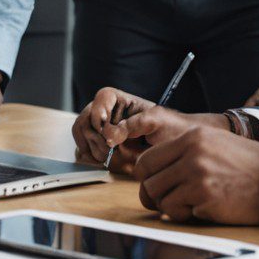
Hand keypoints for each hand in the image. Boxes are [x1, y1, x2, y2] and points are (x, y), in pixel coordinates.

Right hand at [72, 90, 225, 173]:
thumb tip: (110, 137)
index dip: (99, 111)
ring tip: (109, 157)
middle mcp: (107, 113)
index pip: (102, 97)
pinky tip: (103, 161)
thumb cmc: (171, 129)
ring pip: (81, 134)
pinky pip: (82, 149)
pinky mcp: (99, 146)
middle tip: (110, 149)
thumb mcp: (157, 121)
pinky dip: (89, 156)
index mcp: (120, 101)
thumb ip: (133, 125)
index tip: (105, 127)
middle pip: (86, 118)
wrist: (178, 148)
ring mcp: (101, 131)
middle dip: (96, 136)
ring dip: (93, 147)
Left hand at [126, 109, 258, 224]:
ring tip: (192, 205)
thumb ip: (184, 152)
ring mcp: (198, 175)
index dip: (147, 177)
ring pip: (160, 199)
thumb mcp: (215, 143)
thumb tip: (152, 173)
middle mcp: (191, 154)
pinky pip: (178, 213)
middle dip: (155, 196)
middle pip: (148, 181)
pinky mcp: (206, 198)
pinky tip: (206, 209)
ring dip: (172, 207)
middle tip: (169, 202)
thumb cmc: (249, 165)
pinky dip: (188, 216)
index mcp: (191, 138)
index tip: (155, 186)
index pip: (146, 160)